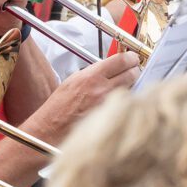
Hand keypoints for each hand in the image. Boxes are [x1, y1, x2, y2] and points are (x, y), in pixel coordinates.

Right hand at [22, 51, 138, 143]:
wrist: (51, 128)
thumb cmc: (59, 107)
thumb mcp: (73, 80)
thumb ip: (93, 72)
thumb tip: (110, 68)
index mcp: (91, 77)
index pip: (121, 60)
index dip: (130, 57)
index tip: (132, 58)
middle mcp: (101, 90)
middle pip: (132, 74)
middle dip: (135, 70)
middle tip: (134, 70)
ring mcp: (108, 105)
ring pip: (132, 89)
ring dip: (132, 86)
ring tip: (126, 86)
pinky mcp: (111, 118)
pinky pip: (126, 105)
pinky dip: (126, 101)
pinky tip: (119, 101)